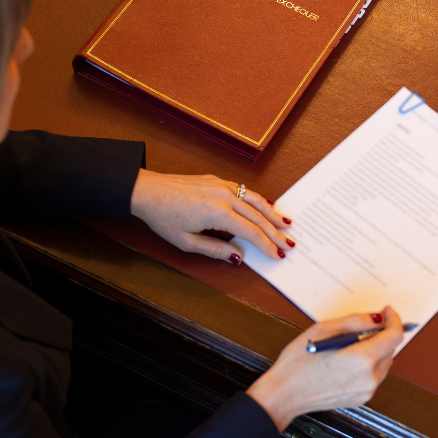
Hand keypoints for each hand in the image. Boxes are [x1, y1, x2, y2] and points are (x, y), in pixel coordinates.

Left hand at [129, 170, 293, 261]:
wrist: (147, 191)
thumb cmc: (163, 217)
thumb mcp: (186, 242)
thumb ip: (215, 250)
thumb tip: (238, 256)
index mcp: (217, 212)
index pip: (251, 231)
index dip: (266, 244)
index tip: (278, 254)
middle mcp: (223, 196)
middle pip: (257, 216)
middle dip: (275, 231)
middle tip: (290, 243)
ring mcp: (221, 185)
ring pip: (254, 199)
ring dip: (271, 213)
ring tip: (286, 223)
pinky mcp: (216, 180)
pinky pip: (243, 190)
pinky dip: (257, 200)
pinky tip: (264, 206)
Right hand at [246, 306, 403, 431]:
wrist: (285, 394)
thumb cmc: (298, 365)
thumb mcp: (323, 330)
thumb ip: (354, 322)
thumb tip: (374, 318)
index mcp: (361, 359)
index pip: (394, 336)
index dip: (392, 320)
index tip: (386, 312)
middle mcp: (368, 378)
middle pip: (390, 349)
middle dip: (381, 334)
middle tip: (364, 326)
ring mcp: (366, 391)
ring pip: (384, 363)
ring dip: (375, 350)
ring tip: (350, 345)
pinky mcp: (361, 398)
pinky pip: (374, 376)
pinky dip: (368, 365)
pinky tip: (347, 361)